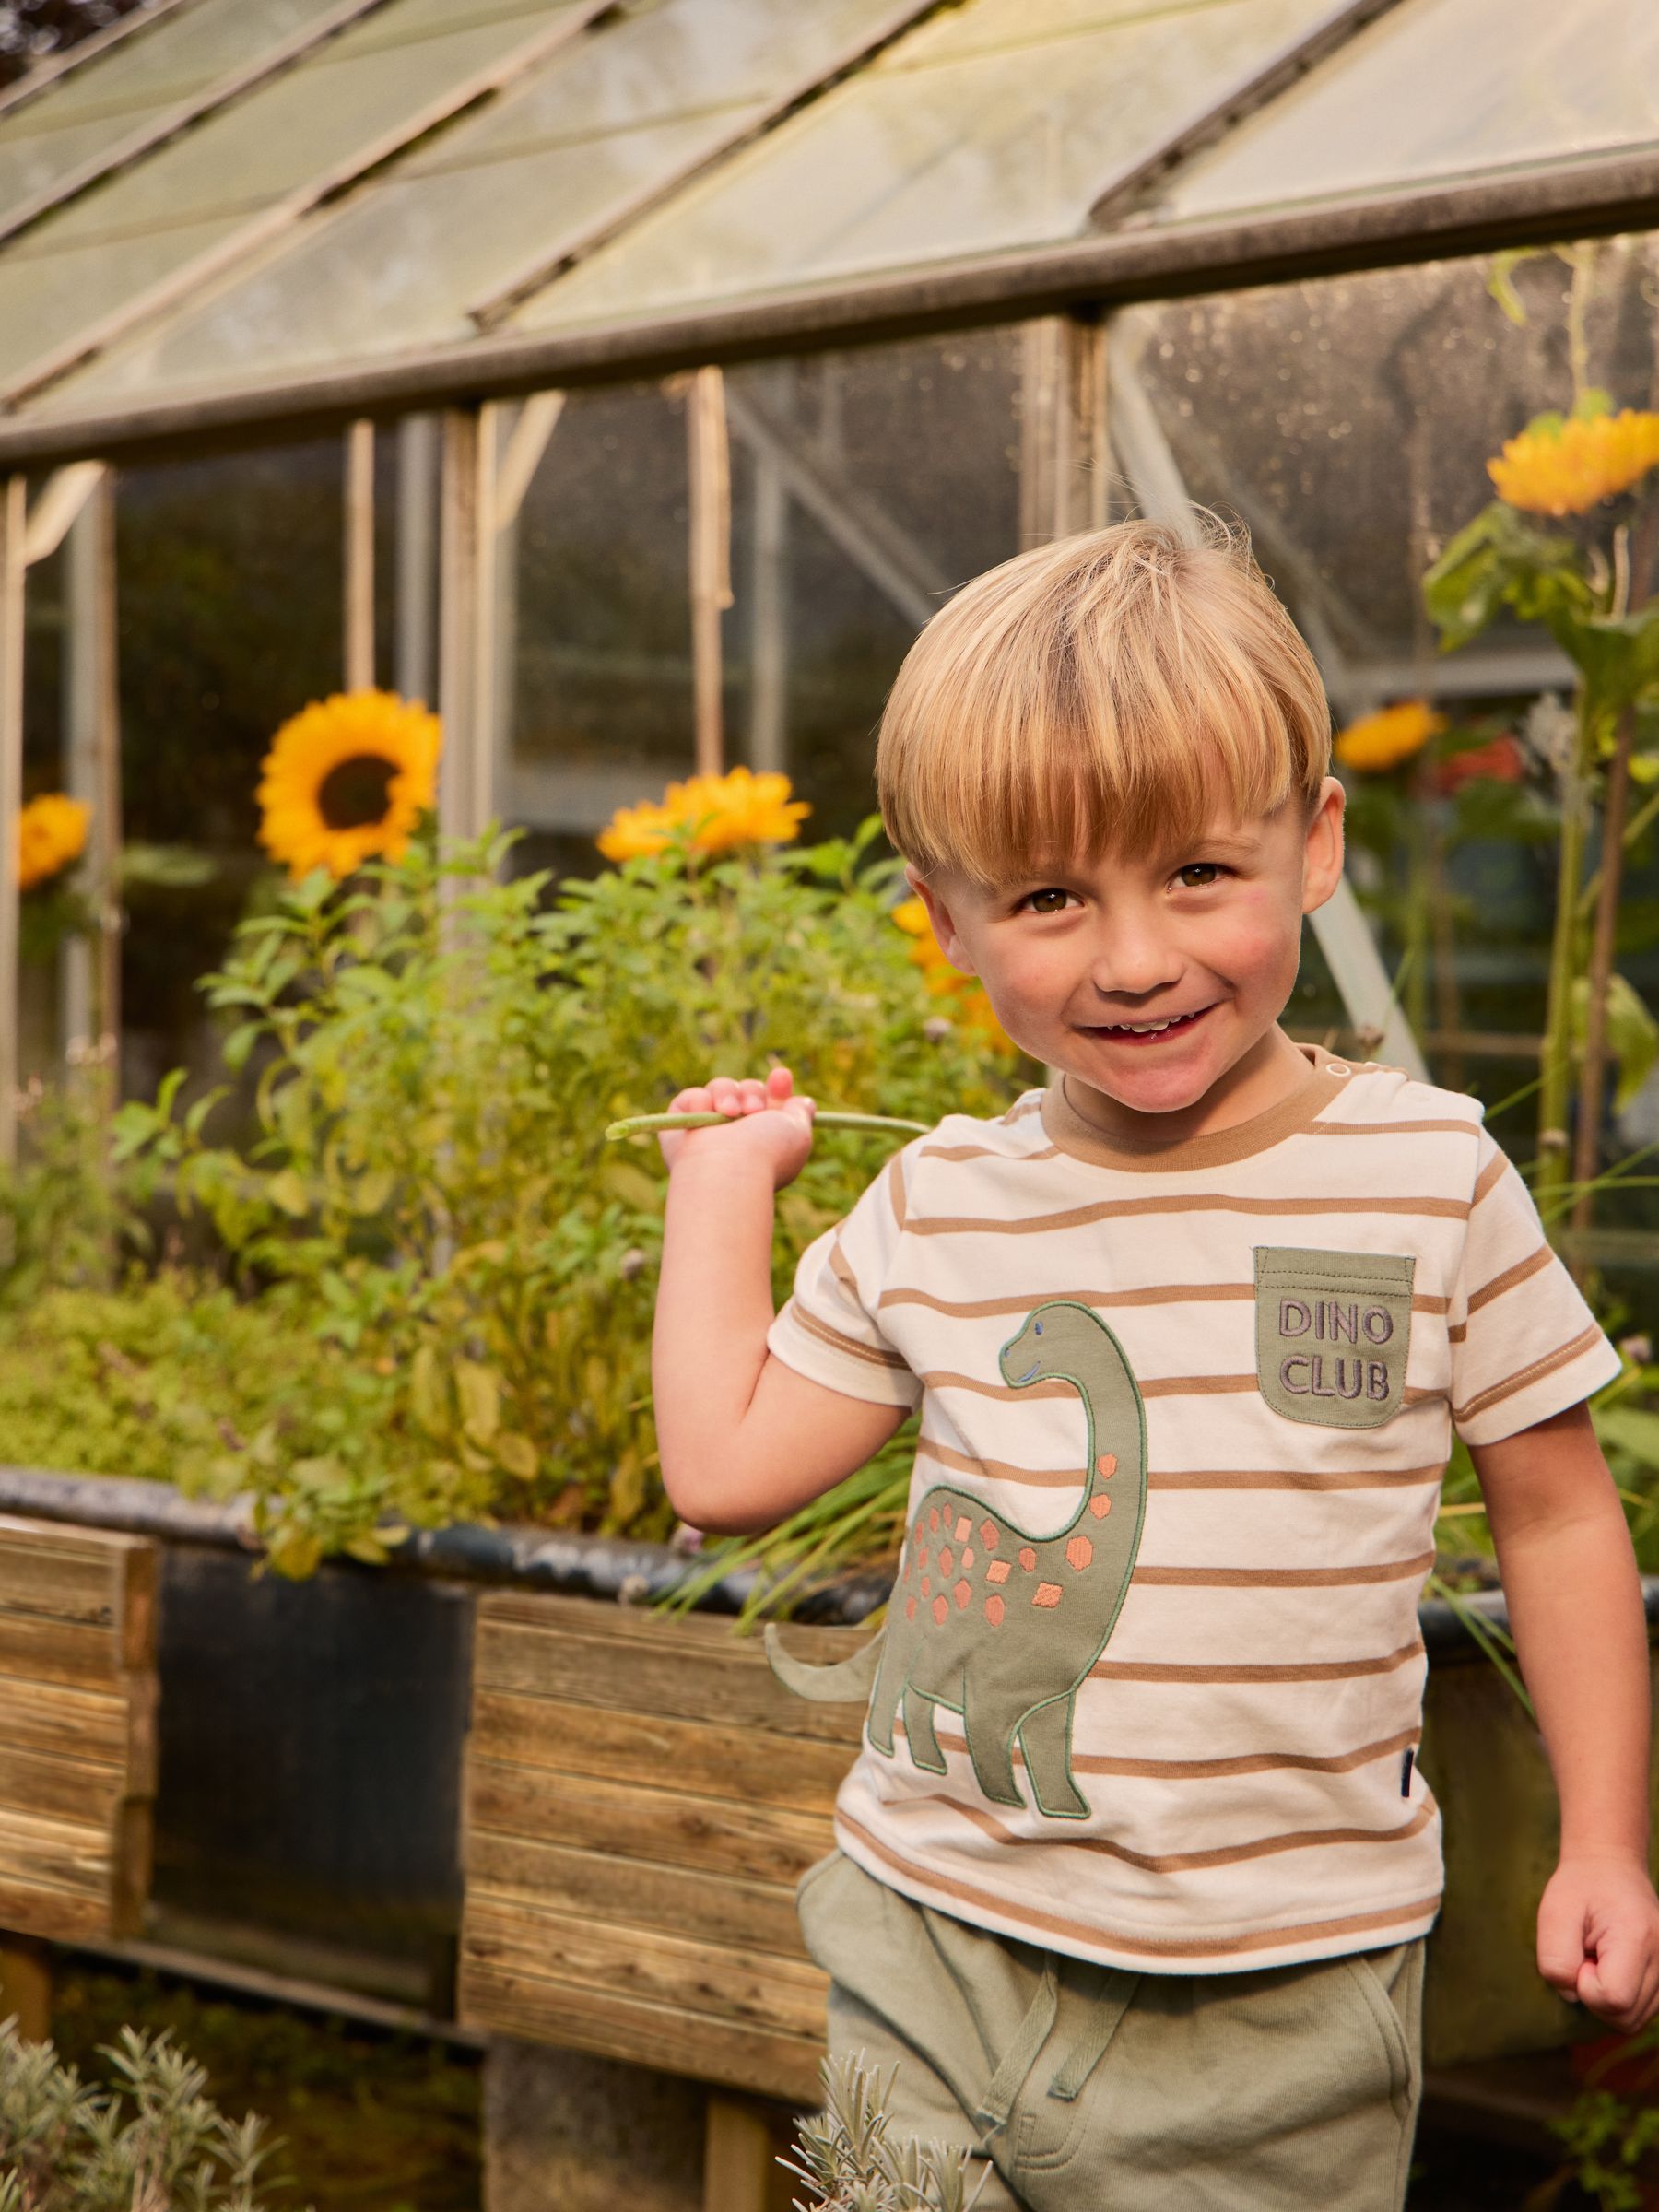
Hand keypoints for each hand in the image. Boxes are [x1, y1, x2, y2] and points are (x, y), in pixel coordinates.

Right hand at [656, 1064, 815, 1188]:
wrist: (730, 1168)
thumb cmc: (768, 1151)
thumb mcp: (799, 1132)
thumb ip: (801, 1113)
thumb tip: (803, 1102)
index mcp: (762, 1140)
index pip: (769, 1105)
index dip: (777, 1087)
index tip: (781, 1076)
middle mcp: (735, 1136)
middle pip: (746, 1091)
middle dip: (753, 1092)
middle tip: (754, 1110)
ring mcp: (706, 1132)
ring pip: (720, 1089)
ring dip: (729, 1094)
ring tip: (732, 1112)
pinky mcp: (679, 1127)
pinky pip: (690, 1097)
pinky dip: (699, 1101)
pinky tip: (708, 1114)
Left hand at [1538, 1851, 1658, 2032]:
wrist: (1611, 1868)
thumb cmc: (1580, 1888)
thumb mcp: (1554, 1912)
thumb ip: (1555, 1959)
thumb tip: (1573, 1995)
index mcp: (1638, 1937)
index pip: (1615, 1997)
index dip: (1585, 1985)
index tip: (1581, 1953)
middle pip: (1625, 2017)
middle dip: (1593, 1996)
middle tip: (1586, 1956)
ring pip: (1632, 2020)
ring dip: (1605, 1999)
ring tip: (1598, 1959)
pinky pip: (1639, 2013)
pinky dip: (1618, 2000)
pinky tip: (1610, 1968)